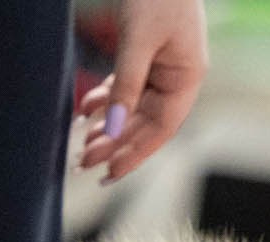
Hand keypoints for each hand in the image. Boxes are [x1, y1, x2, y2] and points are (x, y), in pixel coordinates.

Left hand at [80, 0, 207, 181]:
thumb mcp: (138, 40)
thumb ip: (125, 85)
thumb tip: (111, 127)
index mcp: (187, 77)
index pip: (161, 127)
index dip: (135, 153)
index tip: (110, 173)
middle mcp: (176, 76)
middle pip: (144, 122)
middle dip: (115, 143)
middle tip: (83, 162)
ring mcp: (161, 67)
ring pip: (132, 108)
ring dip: (108, 127)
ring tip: (83, 145)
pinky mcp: (144, 55)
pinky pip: (124, 88)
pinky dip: (105, 99)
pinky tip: (85, 112)